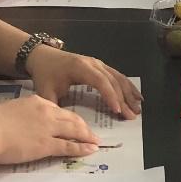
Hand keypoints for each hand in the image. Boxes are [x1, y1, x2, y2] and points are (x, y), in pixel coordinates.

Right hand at [0, 94, 100, 164]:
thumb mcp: (12, 111)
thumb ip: (24, 115)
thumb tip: (26, 124)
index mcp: (37, 102)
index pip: (59, 110)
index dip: (70, 119)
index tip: (75, 124)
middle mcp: (47, 112)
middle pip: (72, 119)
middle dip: (84, 127)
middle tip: (92, 133)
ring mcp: (48, 128)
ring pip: (74, 131)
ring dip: (87, 137)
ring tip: (96, 142)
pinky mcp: (46, 144)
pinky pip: (69, 146)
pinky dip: (82, 148)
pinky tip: (90, 149)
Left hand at [26, 44, 142, 118]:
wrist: (42, 56)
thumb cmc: (45, 74)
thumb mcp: (45, 91)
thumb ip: (55, 108)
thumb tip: (65, 126)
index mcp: (80, 68)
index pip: (100, 82)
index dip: (110, 96)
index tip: (117, 111)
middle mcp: (93, 63)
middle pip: (113, 81)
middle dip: (124, 99)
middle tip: (132, 115)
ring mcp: (98, 63)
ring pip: (118, 77)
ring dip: (129, 93)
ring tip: (138, 108)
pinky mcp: (100, 66)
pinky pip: (117, 75)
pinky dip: (127, 86)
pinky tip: (136, 95)